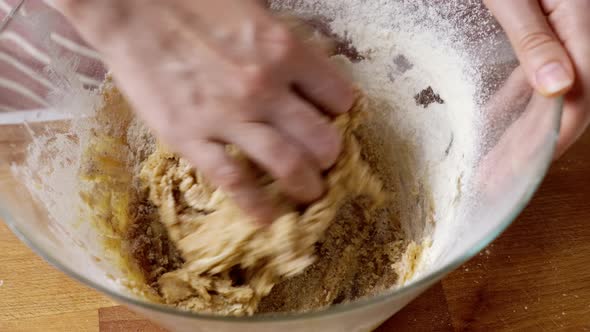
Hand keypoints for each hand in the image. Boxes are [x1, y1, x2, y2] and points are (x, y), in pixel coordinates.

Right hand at [54, 0, 353, 221]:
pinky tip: (268, 218)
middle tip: (325, 163)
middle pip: (322, 140)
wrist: (130, 7)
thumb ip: (284, 47)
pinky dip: (257, 206)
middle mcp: (265, 87)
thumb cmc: (193, 3)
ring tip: (309, 193)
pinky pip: (234, 182)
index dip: (341, 113)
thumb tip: (306, 73)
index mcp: (284, 50)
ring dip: (306, 187)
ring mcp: (229, 117)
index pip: (339, 97)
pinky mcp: (191, 138)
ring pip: (288, 166)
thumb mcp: (254, 13)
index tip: (333, 122)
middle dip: (329, 158)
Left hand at [484, 0, 589, 157]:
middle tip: (501, 171)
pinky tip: (496, 119)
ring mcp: (562, 31)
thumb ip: (534, 40)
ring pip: (553, 87)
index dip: (558, 131)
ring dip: (524, 122)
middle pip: (570, 95)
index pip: (583, 90)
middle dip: (537, 136)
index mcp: (581, 20)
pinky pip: (535, 71)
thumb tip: (558, 87)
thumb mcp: (512, 1)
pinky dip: (516, 97)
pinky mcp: (544, 28)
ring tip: (496, 156)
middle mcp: (578, 30)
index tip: (532, 161)